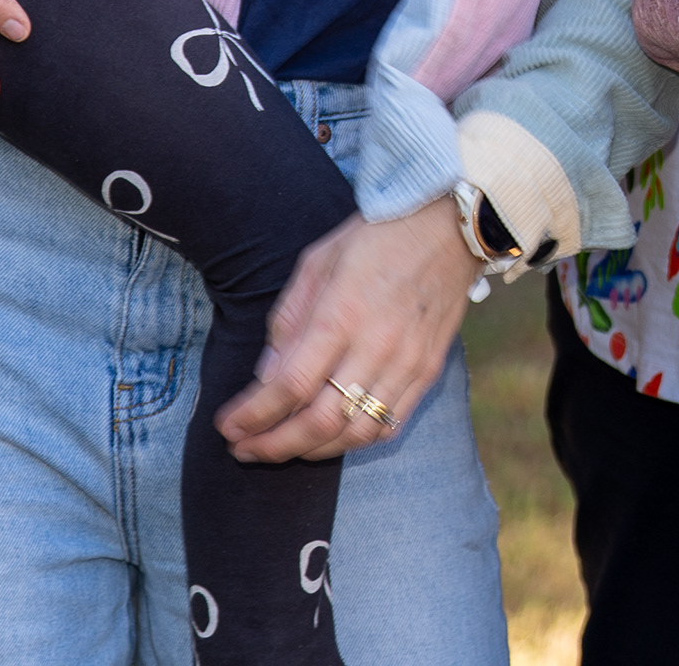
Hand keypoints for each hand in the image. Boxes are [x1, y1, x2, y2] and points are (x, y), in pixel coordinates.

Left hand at [219, 201, 474, 462]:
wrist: (451, 227)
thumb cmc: (377, 238)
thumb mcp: (317, 261)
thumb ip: (289, 320)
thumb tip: (266, 376)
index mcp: (342, 313)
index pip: (290, 384)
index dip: (254, 414)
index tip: (228, 425)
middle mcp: (377, 345)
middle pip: (320, 421)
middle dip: (274, 445)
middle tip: (244, 449)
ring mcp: (407, 362)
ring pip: (355, 434)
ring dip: (311, 451)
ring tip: (283, 448)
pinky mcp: (428, 371)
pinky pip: (389, 426)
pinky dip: (353, 441)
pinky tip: (329, 437)